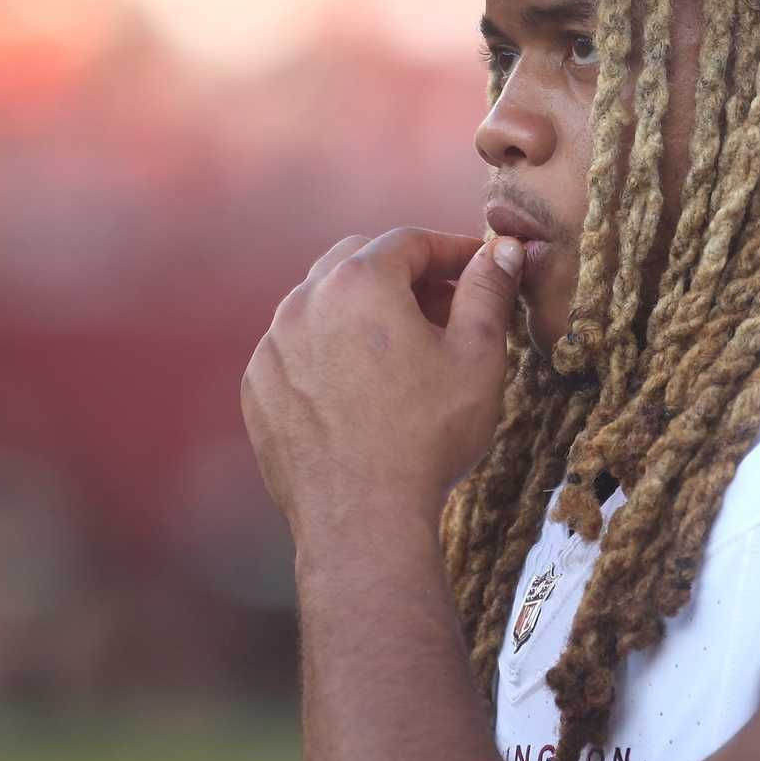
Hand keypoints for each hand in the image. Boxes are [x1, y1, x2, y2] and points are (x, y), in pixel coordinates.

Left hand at [241, 228, 525, 536]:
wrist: (362, 518)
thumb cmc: (427, 437)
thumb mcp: (477, 357)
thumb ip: (488, 292)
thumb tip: (502, 250)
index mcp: (359, 282)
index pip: (410, 241)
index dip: (451, 251)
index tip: (479, 269)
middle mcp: (304, 301)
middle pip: (359, 262)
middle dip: (404, 275)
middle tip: (445, 309)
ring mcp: (272, 345)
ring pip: (322, 304)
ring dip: (363, 313)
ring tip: (404, 351)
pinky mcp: (257, 387)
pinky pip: (296, 349)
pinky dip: (328, 351)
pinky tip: (360, 387)